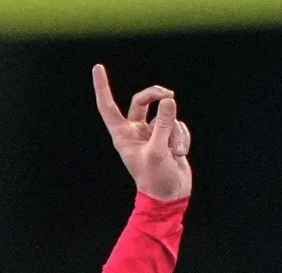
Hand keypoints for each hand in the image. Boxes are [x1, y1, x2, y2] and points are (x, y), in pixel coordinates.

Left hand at [92, 65, 191, 200]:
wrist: (170, 195)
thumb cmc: (156, 178)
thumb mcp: (158, 151)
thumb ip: (162, 124)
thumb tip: (168, 101)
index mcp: (122, 135)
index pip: (108, 107)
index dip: (103, 87)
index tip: (98, 67)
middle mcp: (134, 131)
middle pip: (142, 100)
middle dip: (156, 95)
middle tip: (169, 95)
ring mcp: (151, 133)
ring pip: (166, 115)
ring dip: (175, 132)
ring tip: (175, 153)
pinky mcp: (167, 136)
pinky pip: (178, 125)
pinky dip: (183, 137)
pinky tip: (180, 154)